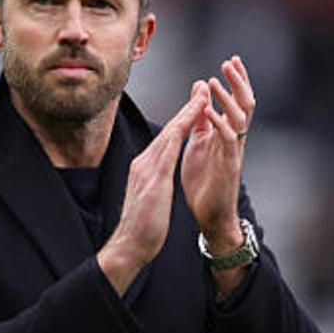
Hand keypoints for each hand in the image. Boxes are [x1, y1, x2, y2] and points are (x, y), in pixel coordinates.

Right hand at [98, 83, 208, 294]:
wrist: (129, 245)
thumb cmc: (142, 227)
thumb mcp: (150, 197)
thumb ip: (154, 182)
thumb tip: (159, 177)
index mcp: (145, 168)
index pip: (167, 139)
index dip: (183, 120)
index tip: (196, 104)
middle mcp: (144, 163)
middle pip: (170, 129)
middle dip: (188, 107)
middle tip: (202, 87)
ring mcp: (147, 168)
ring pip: (171, 133)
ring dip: (188, 112)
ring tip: (203, 95)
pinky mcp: (154, 177)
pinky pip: (171, 148)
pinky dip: (182, 130)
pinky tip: (193, 119)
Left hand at [181, 56, 255, 253]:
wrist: (210, 215)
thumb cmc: (204, 180)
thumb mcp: (199, 142)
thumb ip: (200, 117)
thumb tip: (200, 88)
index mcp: (227, 132)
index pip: (237, 101)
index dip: (236, 81)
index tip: (232, 60)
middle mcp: (235, 139)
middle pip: (245, 104)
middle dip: (238, 82)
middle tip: (229, 62)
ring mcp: (233, 152)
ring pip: (239, 119)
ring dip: (227, 98)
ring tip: (215, 80)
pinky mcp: (229, 165)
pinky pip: (227, 140)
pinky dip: (218, 123)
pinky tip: (208, 112)